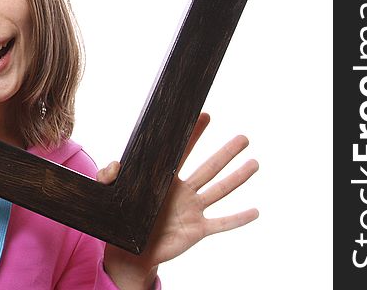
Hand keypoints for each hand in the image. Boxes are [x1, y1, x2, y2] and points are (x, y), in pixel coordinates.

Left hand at [97, 113, 258, 289]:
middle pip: (209, 168)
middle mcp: (184, 192)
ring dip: (237, 178)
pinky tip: (255, 212)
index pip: (182, 152)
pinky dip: (237, 219)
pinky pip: (221, 223)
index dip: (193, 134)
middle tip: (244, 138)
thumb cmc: (125, 218)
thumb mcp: (115, 194)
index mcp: (165, 180)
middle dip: (226, 152)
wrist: (132, 251)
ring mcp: (193, 210)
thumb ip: (111, 176)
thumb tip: (115, 164)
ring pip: (219, 191)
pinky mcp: (197, 230)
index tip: (205, 115)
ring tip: (254, 163)